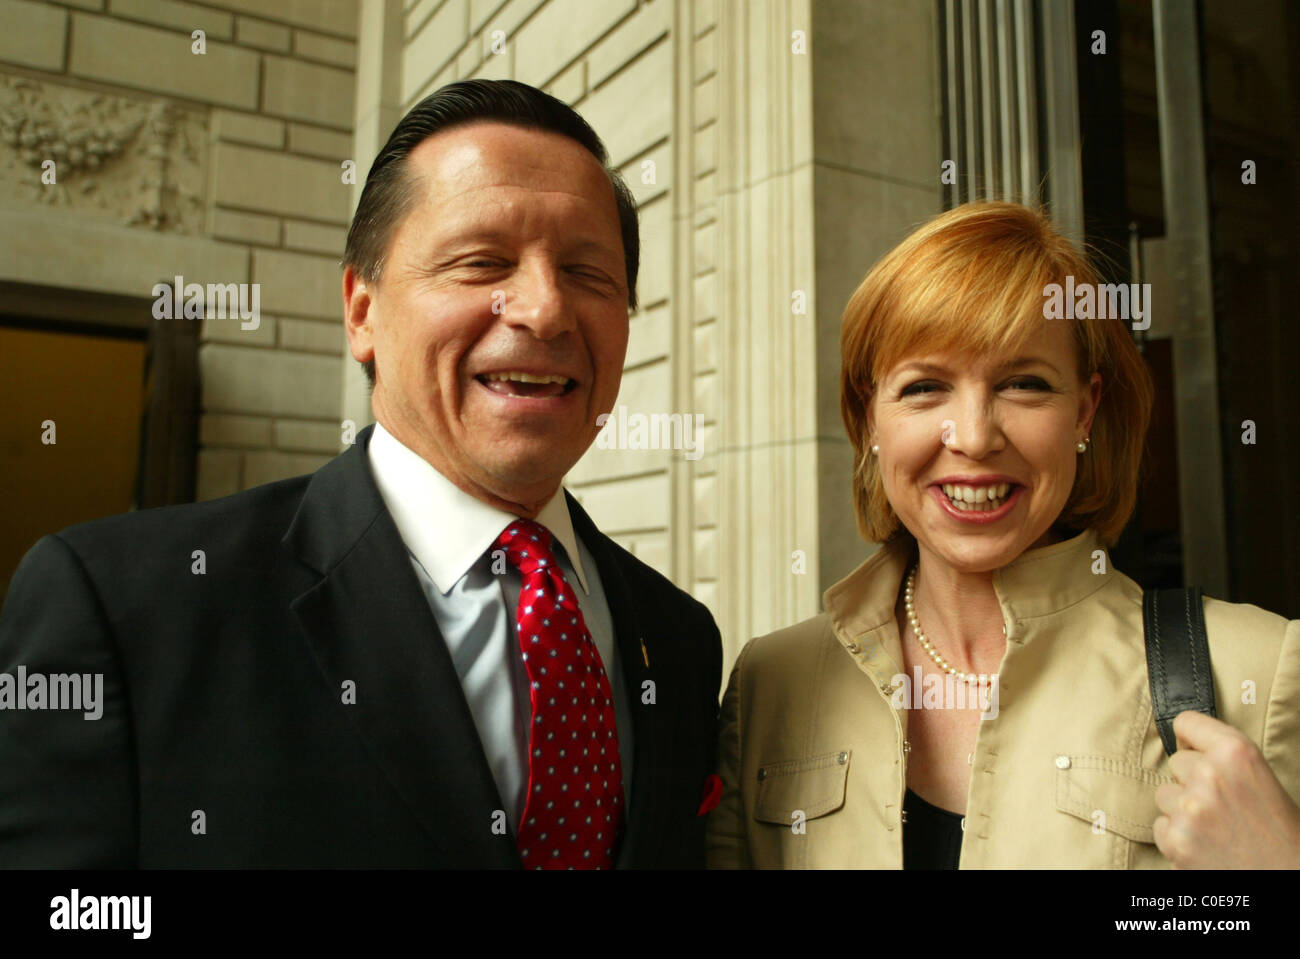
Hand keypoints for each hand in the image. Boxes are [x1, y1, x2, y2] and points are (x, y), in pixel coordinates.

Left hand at [1153, 710, 1299, 868]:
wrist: (1289, 877)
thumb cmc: (1283, 833)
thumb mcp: (1262, 779)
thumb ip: (1226, 758)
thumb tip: (1186, 742)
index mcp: (1236, 753)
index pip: (1186, 721)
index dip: (1191, 738)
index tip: (1195, 748)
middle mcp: (1210, 775)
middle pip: (1176, 762)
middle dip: (1192, 780)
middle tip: (1222, 803)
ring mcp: (1189, 809)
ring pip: (1164, 794)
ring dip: (1182, 809)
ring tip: (1216, 826)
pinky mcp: (1176, 840)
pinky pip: (1161, 825)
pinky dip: (1177, 836)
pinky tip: (1205, 844)